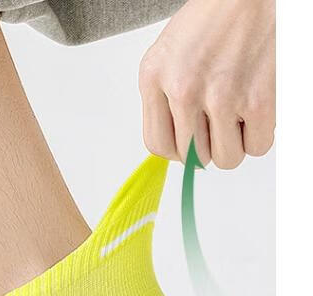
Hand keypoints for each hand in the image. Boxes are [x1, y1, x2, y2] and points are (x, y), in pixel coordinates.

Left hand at [138, 0, 274, 167]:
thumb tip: (176, 147)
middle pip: (193, 157)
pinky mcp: (257, 99)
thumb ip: (163, 99)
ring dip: (235, 143)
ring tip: (238, 112)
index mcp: (154, 76)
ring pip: (225, 158)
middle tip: (220, 118)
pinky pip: (257, 146)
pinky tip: (256, 109)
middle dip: (208, 144)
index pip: (158, 145)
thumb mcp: (170, 54)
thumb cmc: (213, 19)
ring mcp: (220, 95)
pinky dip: (260, 135)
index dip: (178, 149)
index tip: (190, 140)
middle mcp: (183, 88)